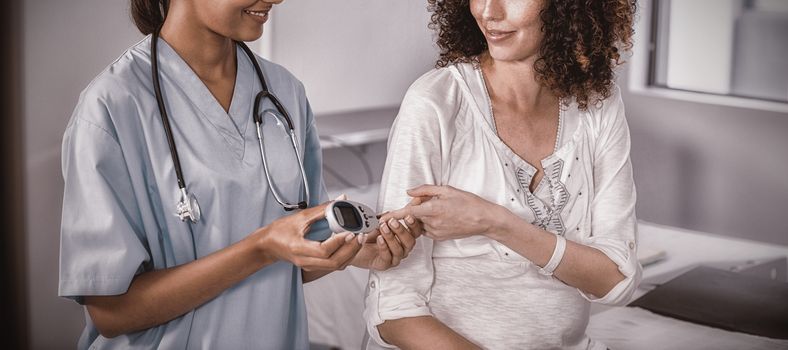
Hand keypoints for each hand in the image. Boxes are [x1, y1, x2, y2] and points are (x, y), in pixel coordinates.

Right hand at [256, 202, 361, 271]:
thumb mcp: (300, 217)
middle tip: (360, 235)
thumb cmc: (279, 231)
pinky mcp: (314, 266)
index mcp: (299, 248)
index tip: (350, 231)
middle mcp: (305, 261)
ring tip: (359, 238)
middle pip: (334, 262)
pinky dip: (345, 255)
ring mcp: (310, 266)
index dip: (338, 242)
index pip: (323, 250)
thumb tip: (341, 201)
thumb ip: (323, 209)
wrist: (267, 245)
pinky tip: (350, 244)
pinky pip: (334, 265)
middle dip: (351, 249)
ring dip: (350, 253)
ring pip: (336, 265)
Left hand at [352, 198, 424, 269]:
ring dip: (391, 237)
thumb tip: (410, 201)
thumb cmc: (369, 233)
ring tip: (383, 228)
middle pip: (410, 241)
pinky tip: (380, 239)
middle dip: (402, 230)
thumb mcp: (381, 220)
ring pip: (399, 250)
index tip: (408, 216)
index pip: (415, 232)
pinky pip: (387, 257)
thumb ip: (394, 213)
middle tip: (392, 222)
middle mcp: (401, 248)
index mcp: (404, 237)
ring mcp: (394, 257)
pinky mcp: (384, 264)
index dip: (414, 224)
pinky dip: (384, 247)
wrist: (353, 244)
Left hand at [385, 185, 504, 240]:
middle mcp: (432, 223)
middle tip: (428, 199)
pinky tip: (442, 216)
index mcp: (433, 209)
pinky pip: (427, 229)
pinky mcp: (439, 237)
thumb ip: (425, 190)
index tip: (381, 218)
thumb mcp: (447, 189)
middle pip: (413, 215)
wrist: (484, 220)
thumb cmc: (468, 203)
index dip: (392, 215)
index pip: (406, 212)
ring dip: (422, 215)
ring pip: (420, 222)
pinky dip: (428, 222)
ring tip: (439, 207)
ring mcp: (435, 232)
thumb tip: (409, 191)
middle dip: (414, 207)